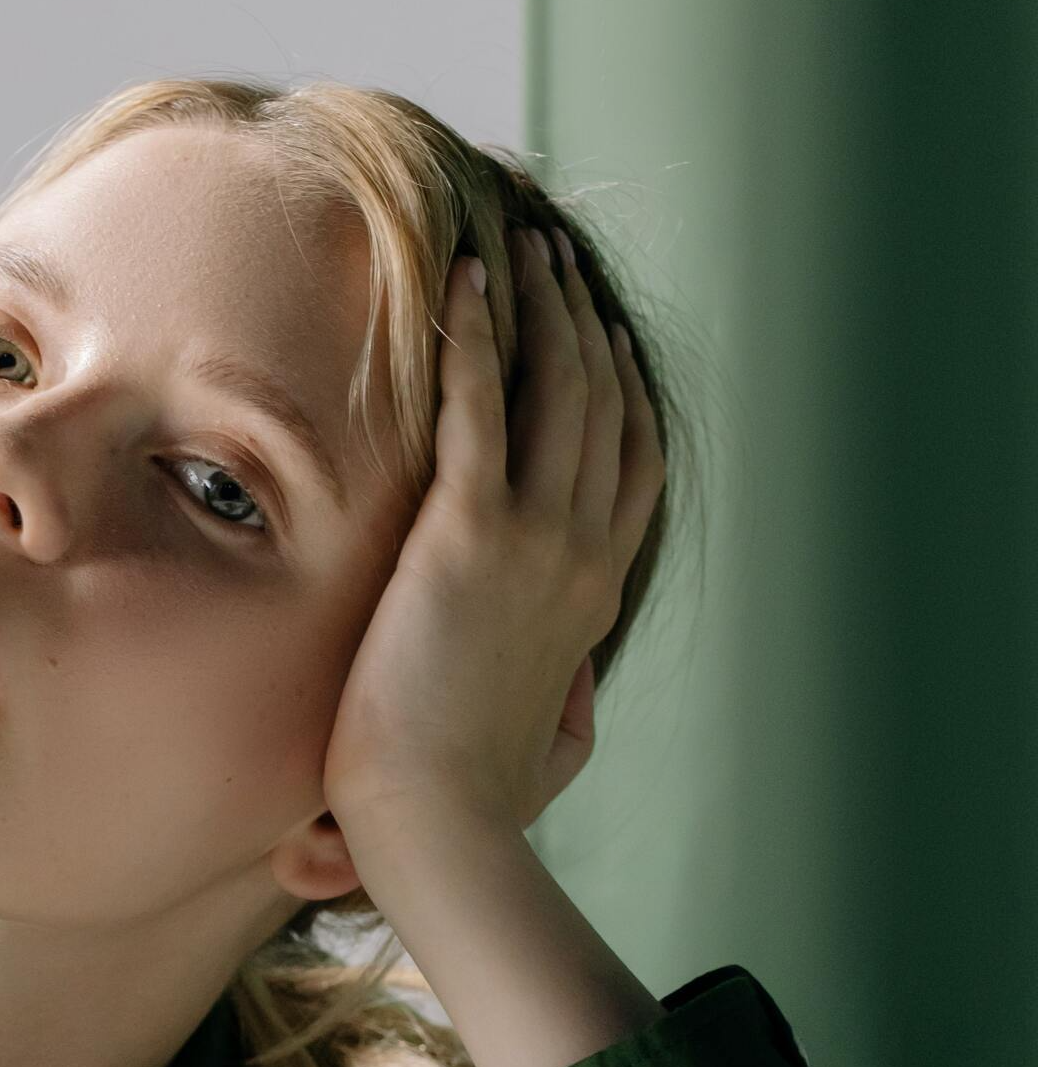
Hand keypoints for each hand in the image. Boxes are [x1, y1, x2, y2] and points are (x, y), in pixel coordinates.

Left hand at [322, 227, 665, 844]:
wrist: (437, 825)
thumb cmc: (476, 802)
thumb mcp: (553, 745)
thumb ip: (569, 697)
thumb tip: (574, 682)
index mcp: (596, 594)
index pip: (629, 461)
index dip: (618, 381)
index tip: (594, 328)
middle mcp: (582, 553)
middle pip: (599, 402)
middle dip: (578, 315)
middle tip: (551, 252)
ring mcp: (535, 542)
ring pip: (553, 388)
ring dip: (536, 304)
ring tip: (516, 241)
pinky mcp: (468, 539)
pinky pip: (477, 409)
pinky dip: (472, 334)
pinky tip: (464, 276)